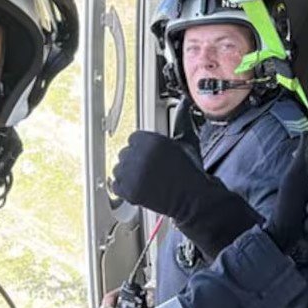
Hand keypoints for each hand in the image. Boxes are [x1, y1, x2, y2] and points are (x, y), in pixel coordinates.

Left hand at [111, 131, 261, 258]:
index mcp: (151, 141)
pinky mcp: (128, 191)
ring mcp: (132, 174)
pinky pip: (115, 186)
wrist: (191, 198)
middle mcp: (139, 155)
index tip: (148, 155)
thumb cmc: (190, 174)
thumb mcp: (185, 144)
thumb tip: (182, 109)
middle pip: (125, 153)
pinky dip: (124, 189)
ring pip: (118, 169)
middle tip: (148, 169)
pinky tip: (139, 188)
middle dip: (134, 161)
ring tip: (144, 180)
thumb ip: (176, 126)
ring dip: (127, 174)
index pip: (133, 138)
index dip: (141, 147)